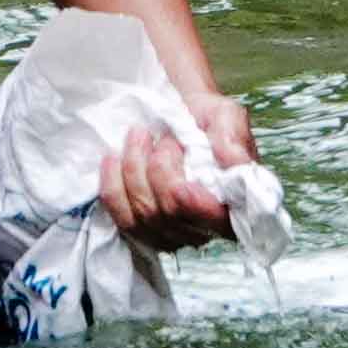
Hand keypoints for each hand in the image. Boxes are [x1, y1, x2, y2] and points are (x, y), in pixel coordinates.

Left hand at [103, 88, 256, 250]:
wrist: (177, 117)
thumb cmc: (205, 118)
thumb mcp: (225, 115)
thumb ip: (232, 137)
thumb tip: (233, 161)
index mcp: (234, 204)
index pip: (217, 221)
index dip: (197, 207)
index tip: (182, 185)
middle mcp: (204, 227)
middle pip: (171, 215)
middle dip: (160, 170)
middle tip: (164, 138)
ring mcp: (170, 232)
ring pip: (143, 217)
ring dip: (134, 172)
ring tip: (138, 137)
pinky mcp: (142, 228)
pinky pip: (121, 218)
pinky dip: (113, 186)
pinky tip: (113, 160)